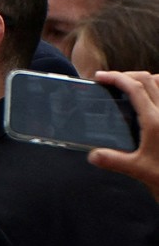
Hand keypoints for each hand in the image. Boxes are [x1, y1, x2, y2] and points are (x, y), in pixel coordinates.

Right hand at [89, 71, 158, 200]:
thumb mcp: (138, 170)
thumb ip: (113, 161)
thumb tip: (92, 155)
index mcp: (154, 121)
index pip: (135, 88)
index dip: (116, 77)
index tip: (100, 77)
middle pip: (147, 79)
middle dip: (126, 75)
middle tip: (110, 82)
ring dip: (144, 78)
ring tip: (129, 86)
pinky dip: (156, 86)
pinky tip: (148, 98)